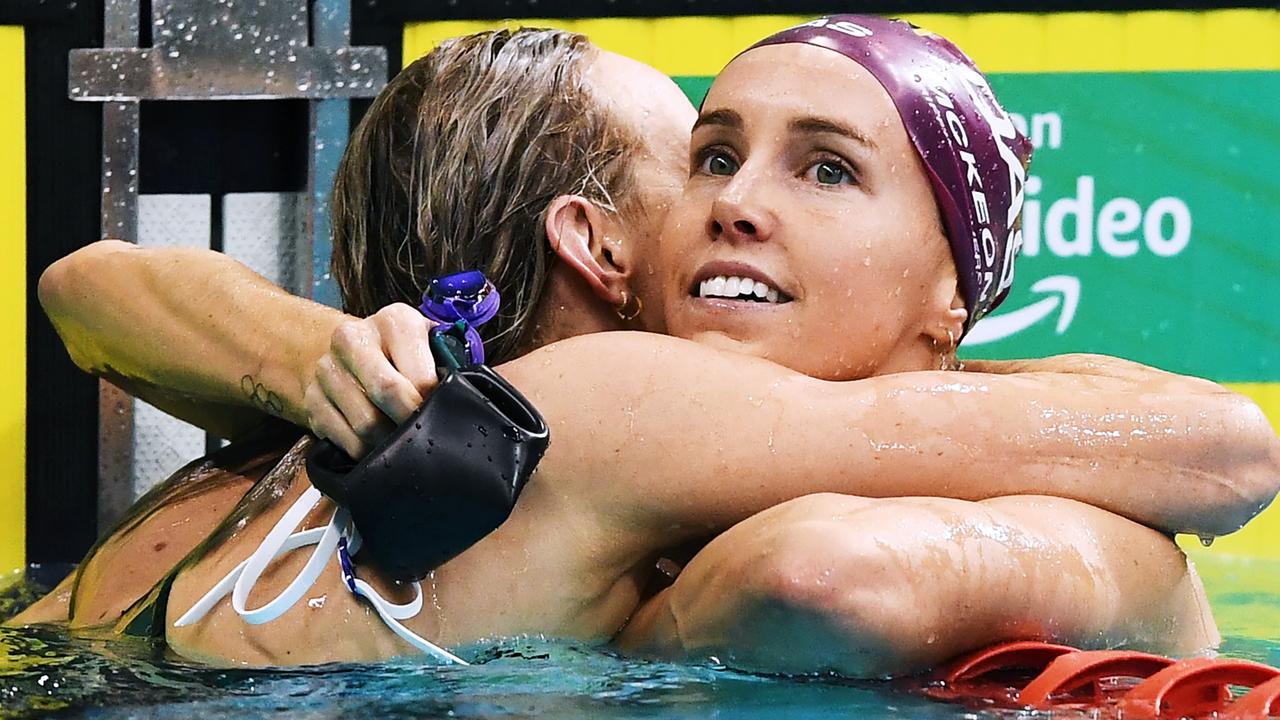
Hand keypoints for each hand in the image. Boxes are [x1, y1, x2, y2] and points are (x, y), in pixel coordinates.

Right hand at [302, 303, 438, 457]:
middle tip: (426, 435)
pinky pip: (344, 439)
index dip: (435, 404)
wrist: (348, 349)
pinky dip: (366, 452)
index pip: (419, 374)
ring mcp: (327, 369)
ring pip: (365, 423)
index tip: (444, 416)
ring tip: (406, 444)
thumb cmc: (403, 353)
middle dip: (411, 423)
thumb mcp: (431, 344)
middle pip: (386, 392)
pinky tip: (380, 448)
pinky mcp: (312, 399)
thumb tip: (476, 388)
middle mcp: (353, 338)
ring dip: (390, 443)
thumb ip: (452, 362)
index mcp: (394, 321)